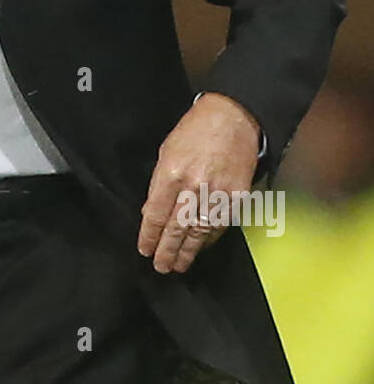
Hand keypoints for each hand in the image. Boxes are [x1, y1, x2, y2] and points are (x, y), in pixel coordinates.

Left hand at [137, 92, 259, 273]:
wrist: (233, 117)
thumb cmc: (196, 131)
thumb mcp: (166, 152)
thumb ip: (158, 184)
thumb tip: (150, 213)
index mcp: (172, 173)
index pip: (155, 214)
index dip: (149, 236)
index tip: (145, 249)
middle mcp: (194, 186)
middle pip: (177, 228)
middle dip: (167, 251)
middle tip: (161, 266)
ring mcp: (218, 193)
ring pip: (200, 232)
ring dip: (188, 251)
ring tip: (179, 265)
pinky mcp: (238, 196)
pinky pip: (221, 225)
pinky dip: (210, 238)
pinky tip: (201, 246)